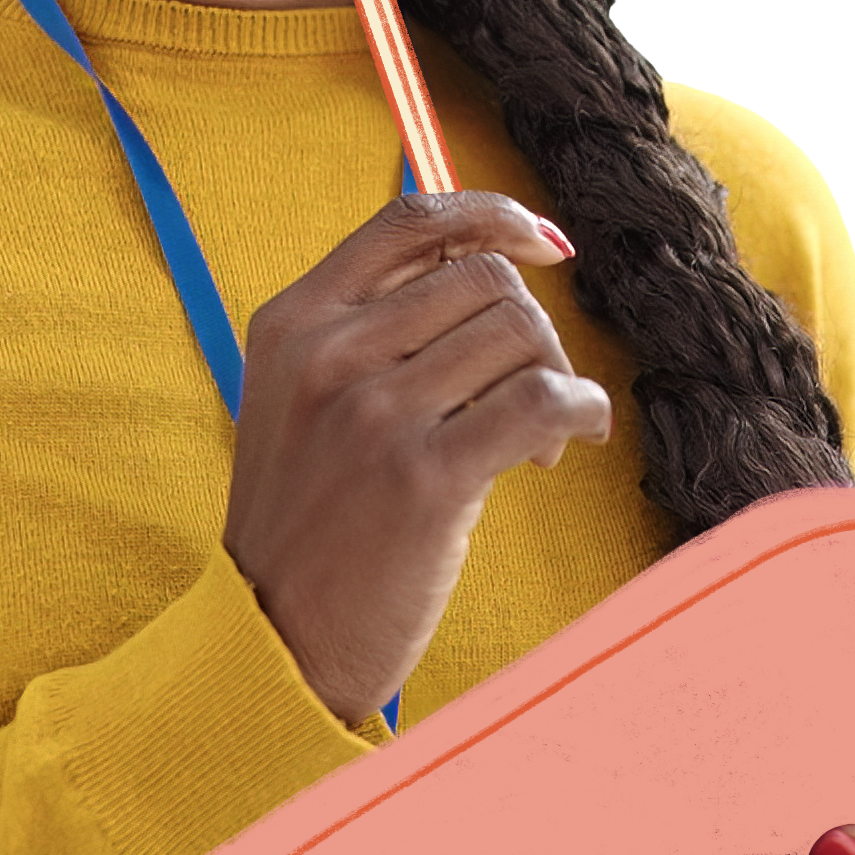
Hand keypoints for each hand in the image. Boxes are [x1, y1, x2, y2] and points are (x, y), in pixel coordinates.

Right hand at [224, 189, 612, 726]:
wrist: (274, 638)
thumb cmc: (308, 521)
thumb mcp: (300, 401)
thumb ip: (368, 330)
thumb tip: (491, 261)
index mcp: (292, 323)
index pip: (406, 221)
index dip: (489, 215)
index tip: (540, 241)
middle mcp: (327, 356)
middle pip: (481, 279)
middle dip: (530, 328)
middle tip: (530, 390)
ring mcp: (373, 415)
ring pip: (519, 334)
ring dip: (552, 376)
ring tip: (537, 437)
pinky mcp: (424, 480)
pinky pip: (541, 401)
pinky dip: (580, 410)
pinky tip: (573, 440)